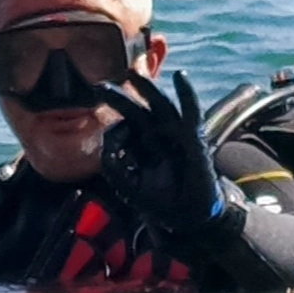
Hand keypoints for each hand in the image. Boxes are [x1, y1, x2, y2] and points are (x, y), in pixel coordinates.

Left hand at [95, 70, 225, 235]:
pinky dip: (188, 94)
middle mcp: (156, 138)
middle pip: (136, 111)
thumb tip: (105, 152)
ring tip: (132, 74)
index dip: (111, 123)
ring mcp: (174, 136)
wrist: (188, 218)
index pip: (123, 127)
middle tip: (100, 86)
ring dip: (146, 88)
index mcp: (140, 148)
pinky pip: (191, 113)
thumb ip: (116, 172)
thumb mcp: (130, 189)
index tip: (105, 136)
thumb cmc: (161, 203)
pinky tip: (181, 76)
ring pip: (159, 106)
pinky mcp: (193, 139)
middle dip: (119, 98)